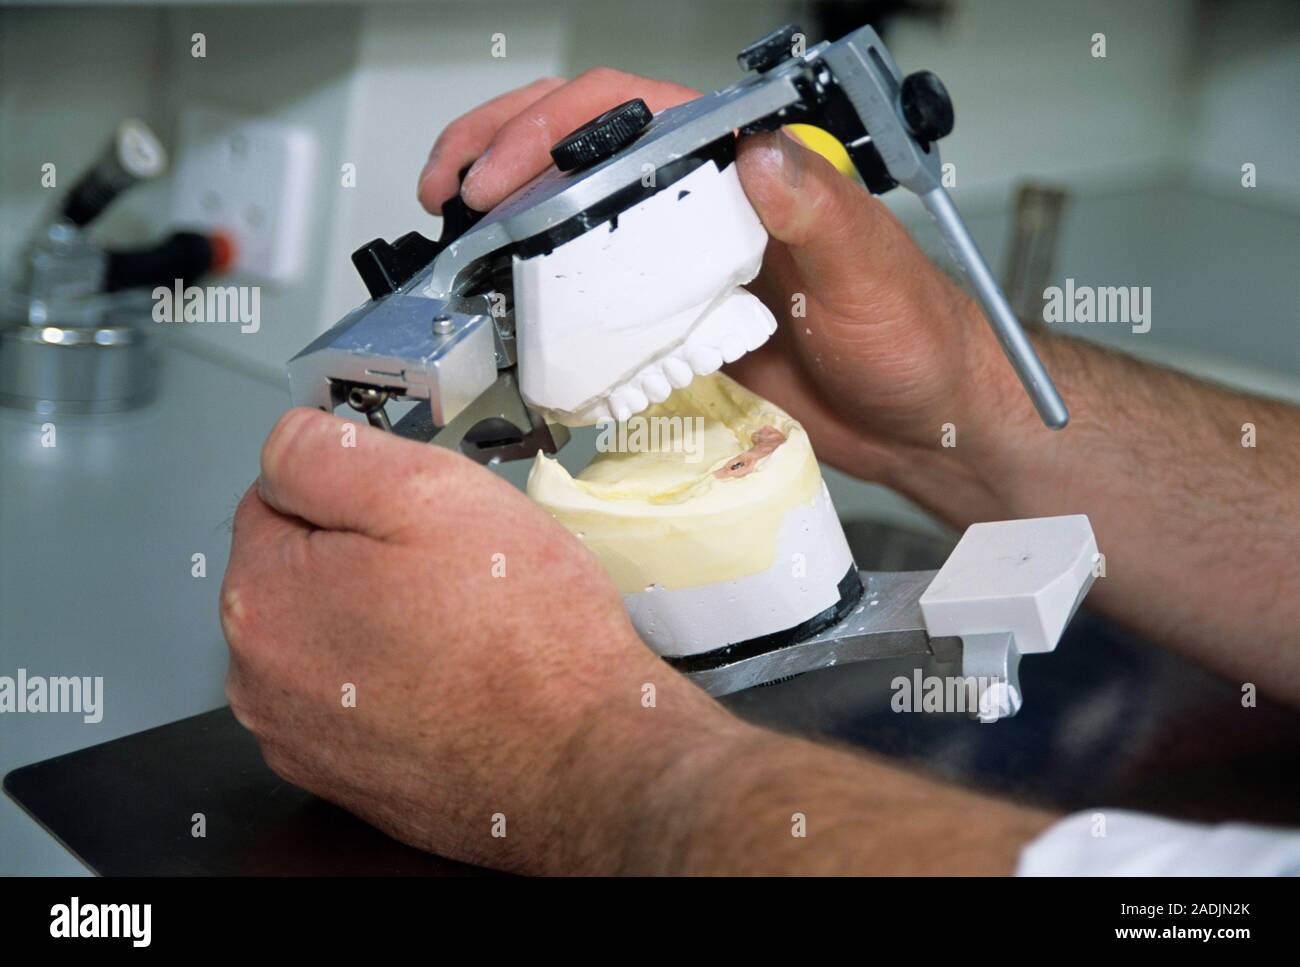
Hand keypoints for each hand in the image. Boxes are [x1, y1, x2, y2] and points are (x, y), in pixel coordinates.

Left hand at [222, 408, 740, 872]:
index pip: (278, 494)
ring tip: (464, 628)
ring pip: (334, 635)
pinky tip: (458, 679)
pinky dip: (400, 680)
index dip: (360, 490)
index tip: (417, 515)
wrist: (585, 764)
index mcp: (265, 597)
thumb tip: (288, 441)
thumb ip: (331, 453)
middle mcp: (261, 679)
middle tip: (454, 570)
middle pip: (304, 570)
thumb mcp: (430, 493)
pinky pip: (361, 696)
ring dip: (385, 619)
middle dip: (369, 555)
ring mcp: (301, 738)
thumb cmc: (523, 638)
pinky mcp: (347, 778)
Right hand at [417, 70, 1034, 524]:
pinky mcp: (680, 319)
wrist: (919, 421)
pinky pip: (600, 296)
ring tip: (456, 235)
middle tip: (447, 190)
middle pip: (586, 151)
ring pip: (582, 216)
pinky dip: (548, 294)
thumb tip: (760, 156)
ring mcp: (687, 261)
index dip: (554, 129)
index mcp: (750, 165)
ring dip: (512, 218)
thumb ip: (820, 212)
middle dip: (503, 155)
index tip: (502, 171)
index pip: (633, 113)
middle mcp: (709, 202)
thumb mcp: (874, 270)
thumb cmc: (917, 338)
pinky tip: (512, 304)